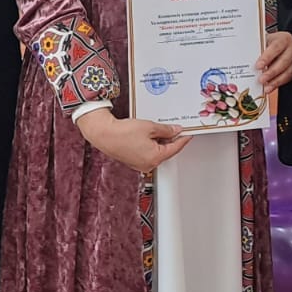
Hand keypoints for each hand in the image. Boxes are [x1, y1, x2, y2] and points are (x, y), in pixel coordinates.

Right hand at [75, 111, 189, 173]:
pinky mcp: (133, 162)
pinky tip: (148, 136)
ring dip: (160, 142)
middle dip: (170, 140)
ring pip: (157, 153)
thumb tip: (175, 130)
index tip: (187, 134)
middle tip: (173, 129)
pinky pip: (148, 154)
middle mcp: (149, 164)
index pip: (175, 148)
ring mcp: (140, 164)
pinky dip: (151, 146)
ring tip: (157, 130)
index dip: (183, 139)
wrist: (104, 134)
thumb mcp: (150, 127)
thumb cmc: (122, 132)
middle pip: (166, 152)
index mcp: (155, 157)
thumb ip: (166, 130)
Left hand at [253, 30, 291, 92]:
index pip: (276, 47)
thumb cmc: (269, 43)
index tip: (258, 66)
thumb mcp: (264, 41)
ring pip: (288, 72)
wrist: (279, 45)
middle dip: (271, 72)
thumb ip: (259, 49)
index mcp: (283, 39)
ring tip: (265, 87)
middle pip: (284, 61)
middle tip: (261, 79)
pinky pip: (288, 78)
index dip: (267, 57)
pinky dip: (277, 84)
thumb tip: (248, 60)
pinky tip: (269, 88)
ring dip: (275, 81)